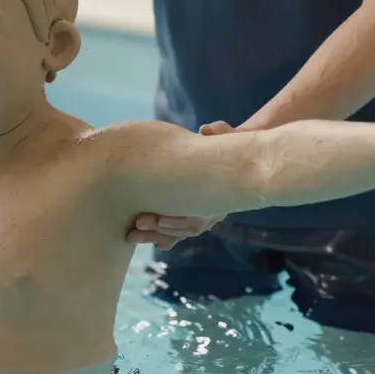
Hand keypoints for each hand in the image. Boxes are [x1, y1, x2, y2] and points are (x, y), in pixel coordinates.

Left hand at [126, 119, 232, 247]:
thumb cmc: (229, 145)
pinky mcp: (197, 216)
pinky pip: (181, 231)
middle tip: (136, 224)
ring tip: (132, 235)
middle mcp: (216, 208)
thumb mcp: (228, 137)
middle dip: (160, 227)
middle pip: (187, 226)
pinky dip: (168, 238)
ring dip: (156, 234)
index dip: (178, 219)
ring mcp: (207, 214)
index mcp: (221, 194)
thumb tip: (206, 130)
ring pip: (181, 231)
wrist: (242, 159)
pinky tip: (155, 243)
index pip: (199, 215)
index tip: (158, 219)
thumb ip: (221, 132)